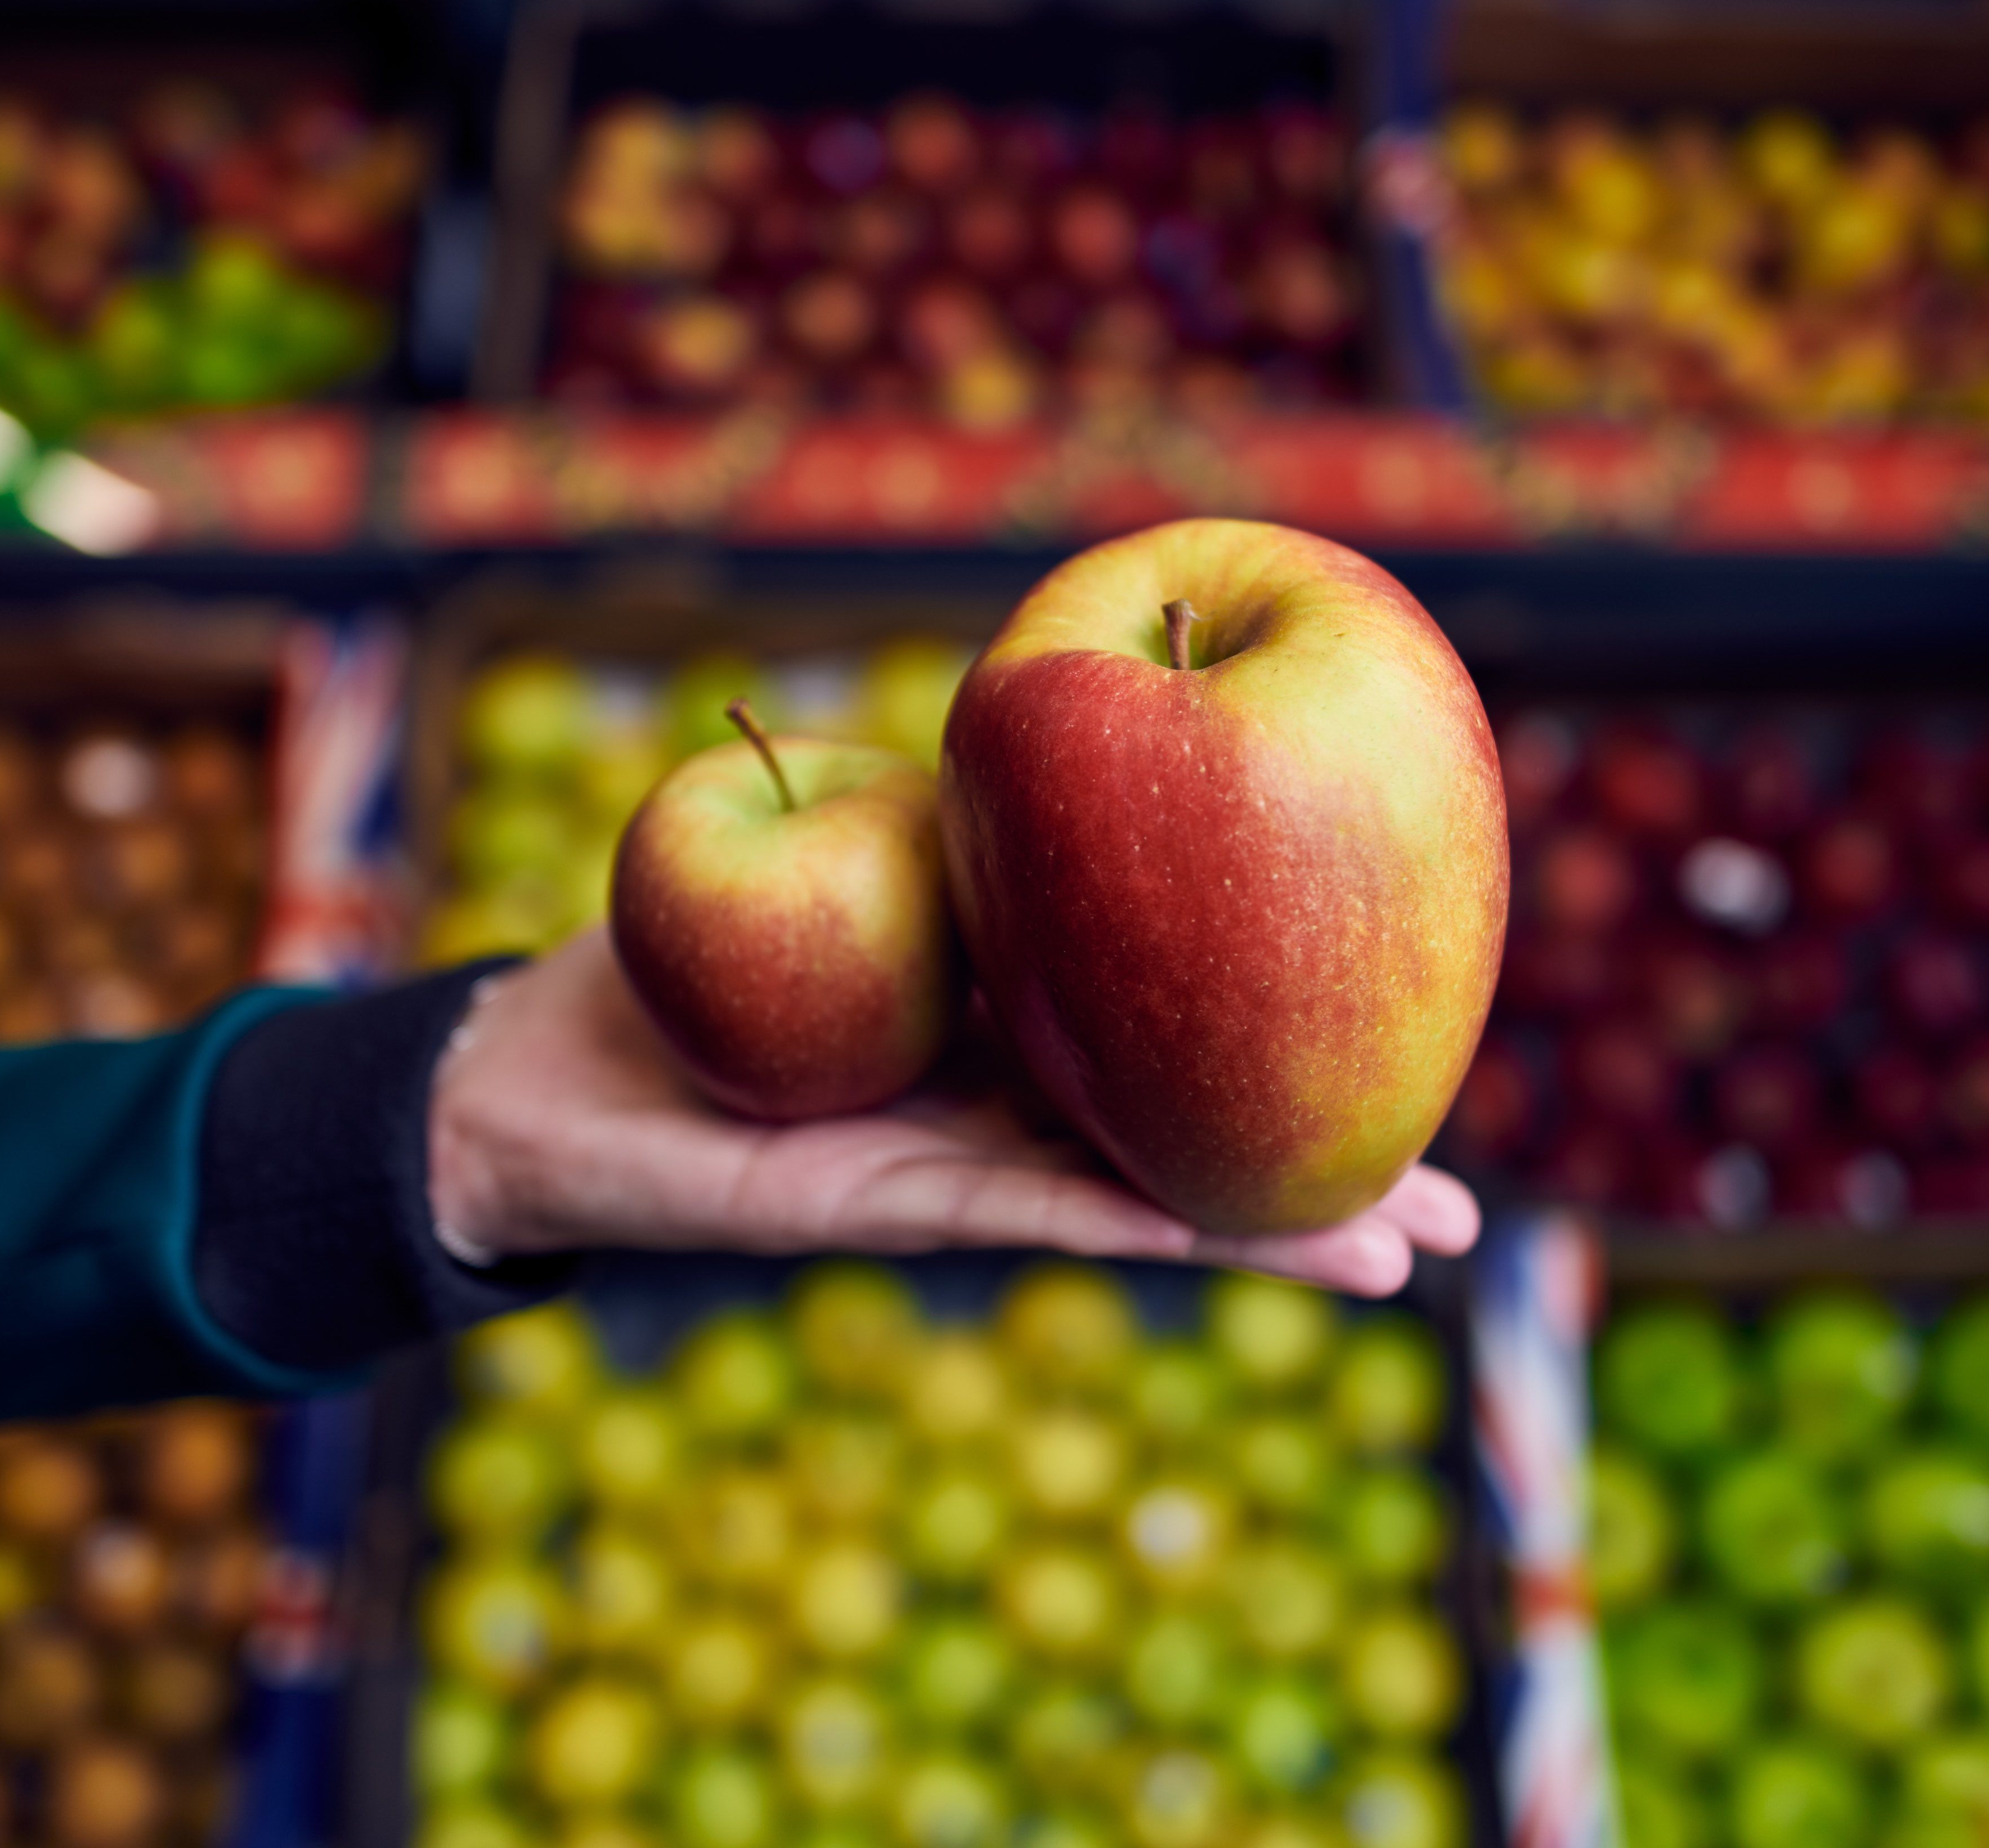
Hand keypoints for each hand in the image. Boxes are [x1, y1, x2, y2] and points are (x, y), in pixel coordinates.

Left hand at [428, 929, 1479, 1296]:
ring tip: (1398, 1253)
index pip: (1171, 1043)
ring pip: (1136, 1200)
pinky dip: (1120, 1218)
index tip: (1401, 1049)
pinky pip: (1020, 1208)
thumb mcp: (824, 850)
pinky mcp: (879, 1202)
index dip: (1282, 1051)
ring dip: (1262, 1232)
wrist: (528, 1065)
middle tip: (1460, 1214)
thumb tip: (1043, 734)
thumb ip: (937, 827)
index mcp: (1005, 1031)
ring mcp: (951, 1167)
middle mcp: (1000, 1112)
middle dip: (1319, 1177)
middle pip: (1187, 1144)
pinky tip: (1220, 1231)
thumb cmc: (671, 957)